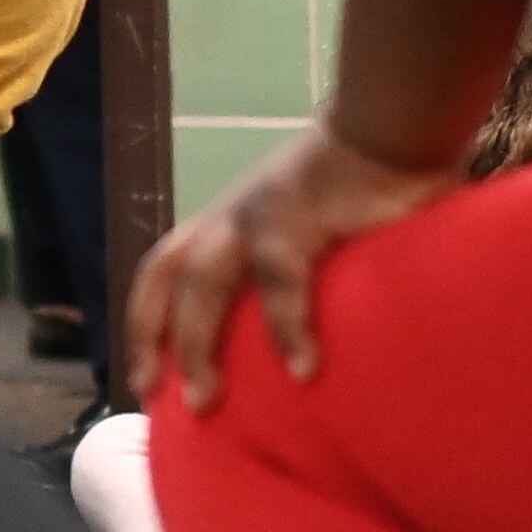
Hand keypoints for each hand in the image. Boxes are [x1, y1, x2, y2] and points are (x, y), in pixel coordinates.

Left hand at [126, 123, 459, 415]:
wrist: (389, 129)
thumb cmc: (357, 190)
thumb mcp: (308, 233)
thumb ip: (291, 277)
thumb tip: (299, 356)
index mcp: (226, 220)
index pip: (164, 269)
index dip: (146, 321)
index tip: (143, 378)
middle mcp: (229, 215)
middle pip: (170, 276)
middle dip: (157, 339)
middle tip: (154, 398)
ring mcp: (256, 212)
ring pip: (205, 282)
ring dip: (198, 344)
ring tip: (206, 401)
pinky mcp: (296, 214)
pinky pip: (281, 278)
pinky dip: (287, 327)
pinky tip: (302, 371)